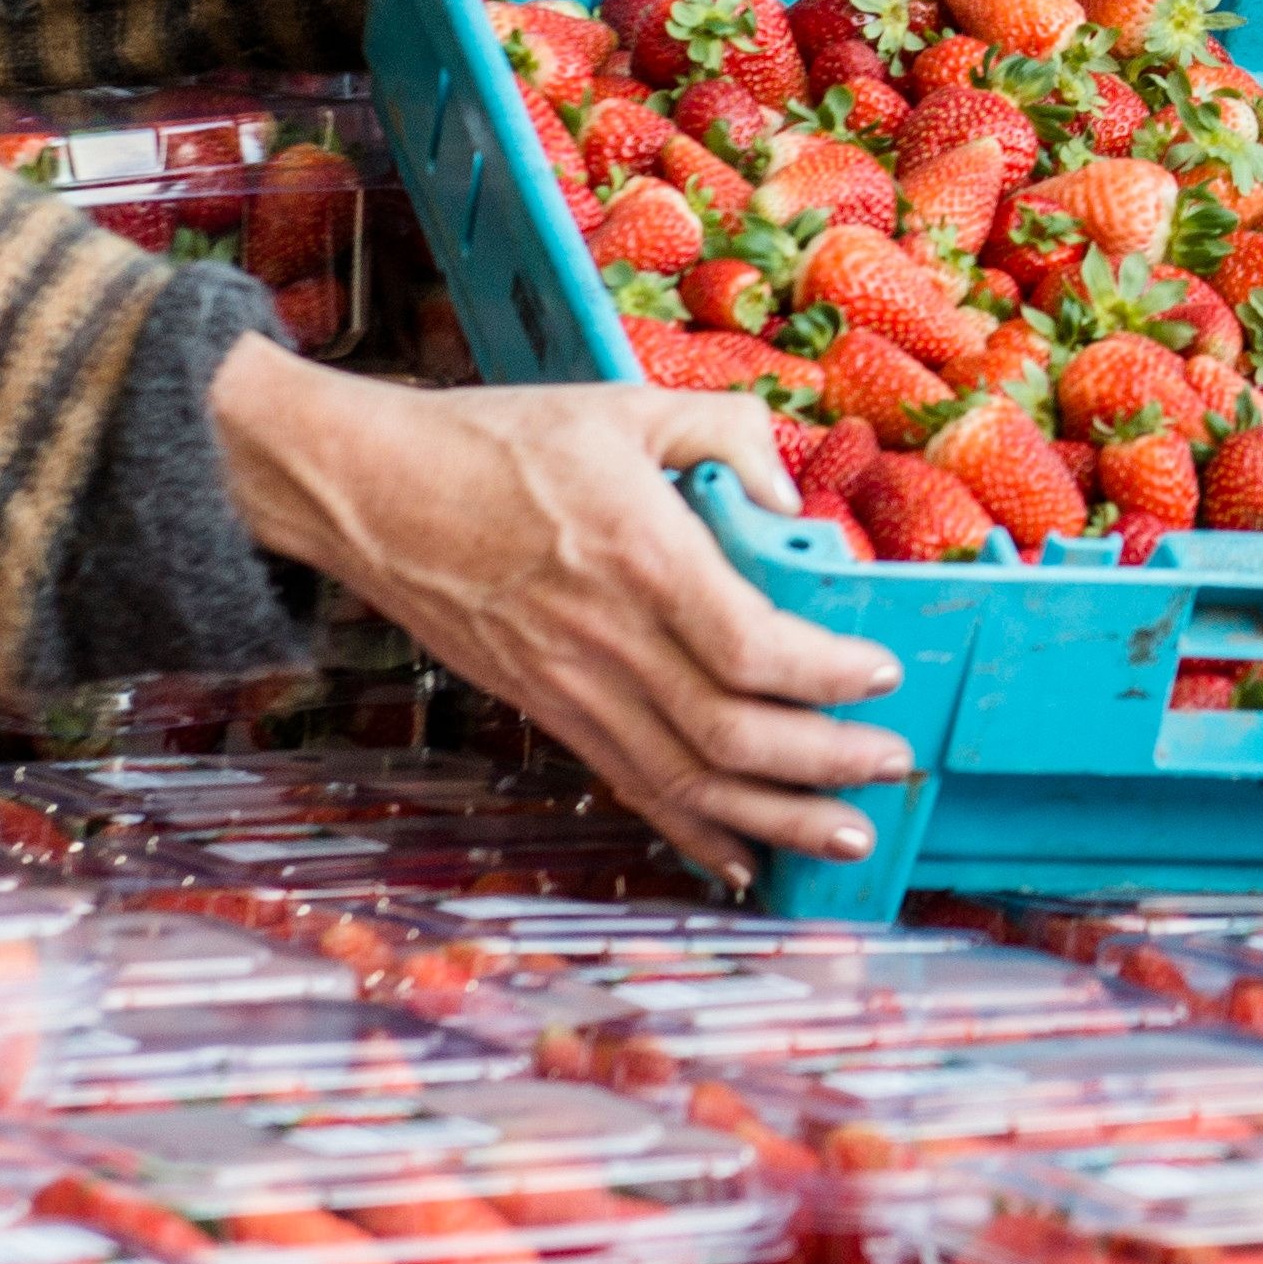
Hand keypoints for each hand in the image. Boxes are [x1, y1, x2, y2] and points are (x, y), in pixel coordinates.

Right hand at [208, 347, 911, 881]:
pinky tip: (745, 861)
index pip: (749, 646)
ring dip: (776, 819)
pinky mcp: (545, 709)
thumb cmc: (497, 439)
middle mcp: (605, 637)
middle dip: (825, 763)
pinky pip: (628, 785)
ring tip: (850, 838)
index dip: (826, 675)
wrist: (368, 490)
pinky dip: (691, 832)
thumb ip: (724, 435)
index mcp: (635, 553)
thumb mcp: (623, 402)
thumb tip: (791, 502)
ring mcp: (569, 685)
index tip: (882, 673)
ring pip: (685, 779)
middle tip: (893, 765)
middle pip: (730, 733)